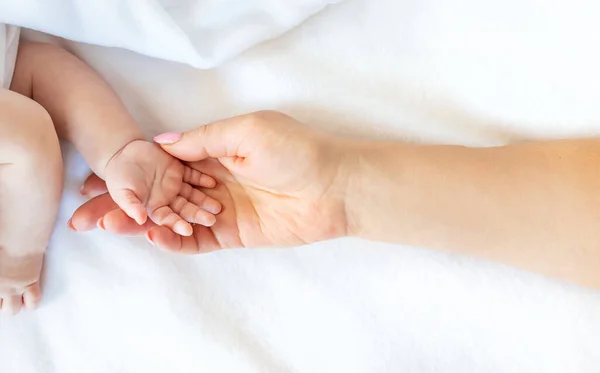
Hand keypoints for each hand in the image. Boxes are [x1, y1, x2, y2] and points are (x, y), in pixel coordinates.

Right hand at [70, 111, 351, 252]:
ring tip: (112, 224)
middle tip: (89, 212)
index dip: (131, 171)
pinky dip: (174, 240)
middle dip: (127, 201)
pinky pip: (198, 240)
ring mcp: (221, 208)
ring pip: (173, 217)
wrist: (337, 187)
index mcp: (213, 150)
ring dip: (142, 222)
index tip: (97, 178)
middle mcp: (212, 180)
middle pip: (160, 193)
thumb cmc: (297, 151)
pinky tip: (152, 236)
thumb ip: (204, 139)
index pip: (162, 163)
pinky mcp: (234, 233)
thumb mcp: (247, 132)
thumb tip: (162, 142)